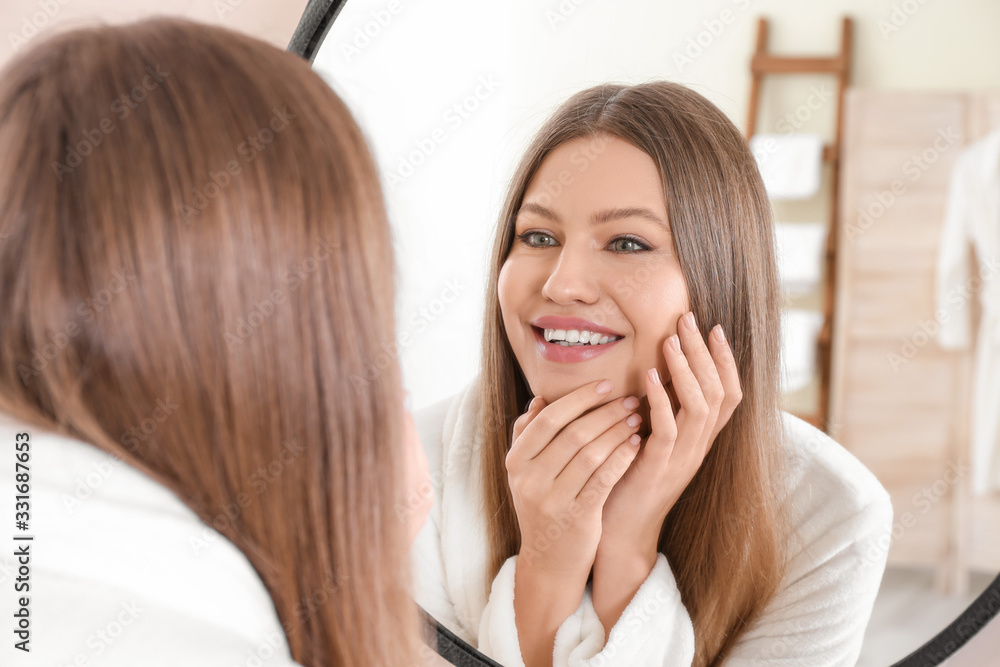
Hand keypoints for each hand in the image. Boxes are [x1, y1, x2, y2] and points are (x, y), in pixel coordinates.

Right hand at [507, 379, 641, 580]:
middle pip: (573, 433)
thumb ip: (528, 436)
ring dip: (618, 431)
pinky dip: (622, 457)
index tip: (606, 384)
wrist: (549, 564)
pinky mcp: (578, 517)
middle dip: (606, 412)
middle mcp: (529, 480)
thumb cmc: (543, 508)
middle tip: (630, 399)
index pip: (549, 419)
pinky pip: (604, 478)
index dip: (580, 398)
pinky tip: (636, 445)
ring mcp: (553, 500)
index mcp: (516, 462)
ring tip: (637, 418)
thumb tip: (539, 399)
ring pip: (591, 453)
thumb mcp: (525, 474)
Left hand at [591, 311, 742, 633]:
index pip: (728, 394)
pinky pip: (670, 429)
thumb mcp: (647, 441)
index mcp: (699, 440)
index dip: (725, 360)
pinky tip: (650, 375)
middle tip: (690, 319)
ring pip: (701, 406)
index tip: (713, 327)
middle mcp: (699, 448)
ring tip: (672, 339)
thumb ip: (655, 412)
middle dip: (705, 352)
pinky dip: (663, 399)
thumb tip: (648, 371)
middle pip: (719, 392)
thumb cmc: (626, 480)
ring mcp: (683, 459)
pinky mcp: (660, 469)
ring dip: (687, 368)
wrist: (618, 532)